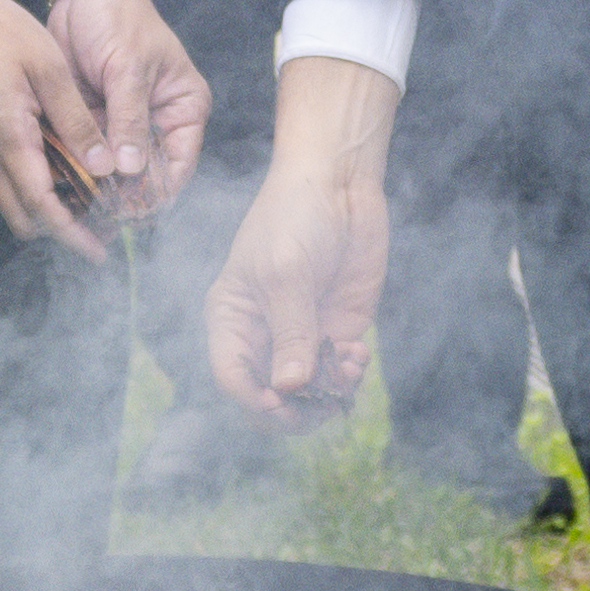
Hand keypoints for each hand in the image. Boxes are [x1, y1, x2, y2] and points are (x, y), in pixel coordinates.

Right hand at [0, 0, 117, 260]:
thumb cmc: (0, 32)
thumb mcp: (50, 68)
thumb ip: (77, 120)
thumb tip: (104, 166)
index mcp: (7, 135)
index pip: (40, 204)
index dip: (71, 232)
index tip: (99, 250)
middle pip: (24, 216)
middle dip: (61, 230)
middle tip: (101, 231)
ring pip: (15, 201)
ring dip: (49, 211)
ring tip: (91, 204)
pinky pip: (8, 180)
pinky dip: (37, 188)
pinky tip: (66, 173)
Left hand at [40, 0, 209, 217]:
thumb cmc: (119, 18)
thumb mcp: (128, 68)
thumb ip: (130, 119)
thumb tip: (132, 169)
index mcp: (184, 109)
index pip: (178, 166)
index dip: (155, 193)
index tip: (129, 211)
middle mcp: (158, 122)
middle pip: (147, 175)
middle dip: (125, 196)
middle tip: (99, 217)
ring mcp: (125, 124)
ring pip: (116, 170)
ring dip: (99, 188)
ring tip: (78, 210)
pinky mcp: (95, 120)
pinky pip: (90, 154)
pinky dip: (79, 170)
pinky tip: (64, 187)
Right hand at [206, 55, 397, 430]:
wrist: (341, 181)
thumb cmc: (295, 215)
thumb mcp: (286, 272)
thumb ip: (290, 332)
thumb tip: (290, 388)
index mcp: (231, 317)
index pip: (232, 377)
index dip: (254, 398)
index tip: (283, 399)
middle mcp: (263, 332)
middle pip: (269, 396)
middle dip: (295, 409)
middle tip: (321, 403)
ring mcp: (302, 333)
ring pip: (308, 392)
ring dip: (328, 393)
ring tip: (347, 366)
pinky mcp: (336, 328)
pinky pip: (338, 372)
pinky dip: (348, 375)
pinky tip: (358, 353)